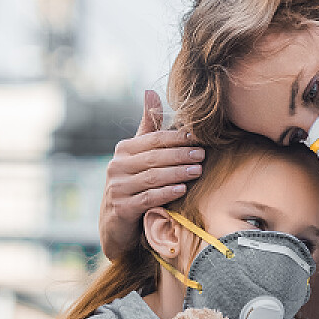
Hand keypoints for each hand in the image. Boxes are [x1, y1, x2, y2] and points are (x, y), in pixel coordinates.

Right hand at [97, 91, 206, 260]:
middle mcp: (116, 167)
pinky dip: (166, 193)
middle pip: (154, 157)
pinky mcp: (121, 208)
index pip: (154, 139)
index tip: (199, 137)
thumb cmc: (133, 186)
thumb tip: (150, 92)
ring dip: (177, 173)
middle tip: (202, 154)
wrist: (115, 226)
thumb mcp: (138, 157)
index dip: (177, 138)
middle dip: (180, 154)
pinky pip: (147, 198)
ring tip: (198, 170)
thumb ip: (147, 128)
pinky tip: (182, 190)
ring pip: (152, 177)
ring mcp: (117, 188)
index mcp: (124, 151)